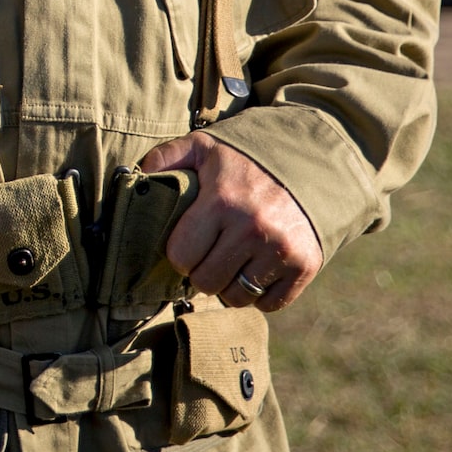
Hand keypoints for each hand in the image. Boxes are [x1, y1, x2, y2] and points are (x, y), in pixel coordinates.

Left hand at [138, 131, 323, 312]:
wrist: (314, 166)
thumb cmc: (247, 161)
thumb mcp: (205, 147)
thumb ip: (166, 157)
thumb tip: (137, 178)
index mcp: (222, 201)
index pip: (181, 256)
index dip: (179, 253)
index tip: (188, 242)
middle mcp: (253, 229)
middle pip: (206, 282)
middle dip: (201, 271)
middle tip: (208, 253)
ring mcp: (281, 251)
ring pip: (236, 297)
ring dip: (228, 284)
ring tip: (231, 261)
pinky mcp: (305, 267)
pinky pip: (267, 304)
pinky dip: (258, 294)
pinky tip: (254, 270)